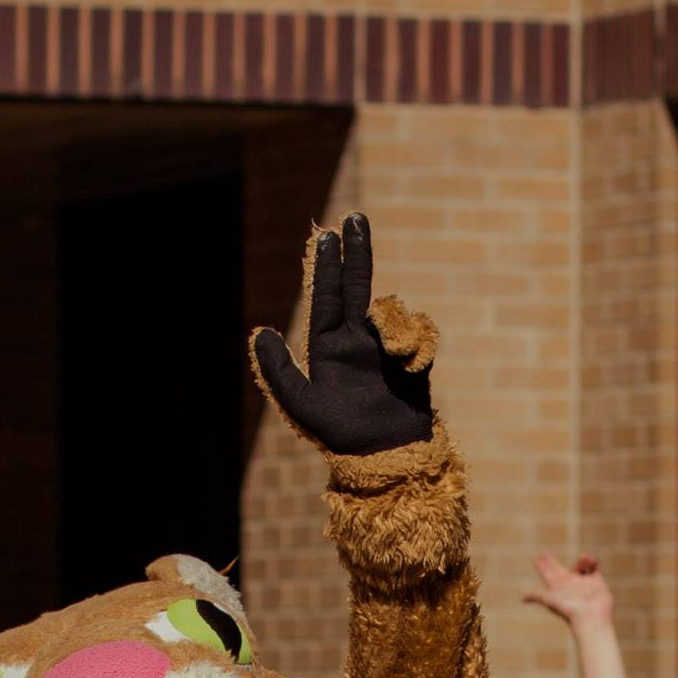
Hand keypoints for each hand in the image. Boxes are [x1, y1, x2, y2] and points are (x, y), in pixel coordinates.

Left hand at [249, 213, 435, 456]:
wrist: (386, 458)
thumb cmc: (340, 436)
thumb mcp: (300, 404)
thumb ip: (279, 369)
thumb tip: (259, 330)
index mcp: (329, 347)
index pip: (328, 297)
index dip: (329, 266)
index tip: (329, 234)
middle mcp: (357, 341)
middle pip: (357, 287)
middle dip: (357, 253)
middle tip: (355, 218)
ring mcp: (386, 347)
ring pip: (391, 312)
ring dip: (393, 328)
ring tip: (394, 359)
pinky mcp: (414, 358)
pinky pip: (418, 334)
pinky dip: (415, 344)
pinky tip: (410, 366)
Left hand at [523, 553, 614, 628]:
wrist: (590, 617)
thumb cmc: (570, 609)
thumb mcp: (550, 601)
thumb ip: (537, 596)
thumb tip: (522, 598)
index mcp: (558, 587)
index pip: (548, 574)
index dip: (543, 566)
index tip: (538, 558)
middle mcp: (569, 585)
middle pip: (559, 570)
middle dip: (551, 562)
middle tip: (544, 554)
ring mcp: (583, 583)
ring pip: (579, 567)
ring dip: (580, 561)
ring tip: (584, 556)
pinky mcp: (596, 583)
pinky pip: (594, 569)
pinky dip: (593, 563)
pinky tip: (591, 560)